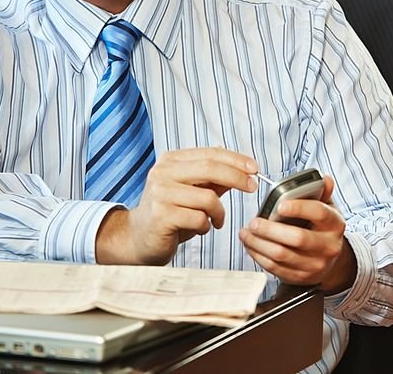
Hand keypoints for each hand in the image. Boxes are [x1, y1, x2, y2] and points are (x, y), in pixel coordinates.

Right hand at [95, 147, 258, 264]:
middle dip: (237, 178)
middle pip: (210, 168)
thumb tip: (243, 171)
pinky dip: (207, 226)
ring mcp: (160, 193)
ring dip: (220, 213)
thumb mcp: (192, 192)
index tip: (254, 169)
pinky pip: (199, 219)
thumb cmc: (168, 214)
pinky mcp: (161, 215)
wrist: (138, 239)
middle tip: (252, 187)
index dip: (236, 160)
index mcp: (171, 160)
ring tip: (216, 221)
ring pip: (208, 198)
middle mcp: (163, 172)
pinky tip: (200, 229)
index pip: (210, 153)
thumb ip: (213, 181)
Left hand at [239, 175, 355, 292]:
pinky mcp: (300, 277)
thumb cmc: (322, 228)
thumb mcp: (327, 208)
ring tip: (246, 233)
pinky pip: (275, 268)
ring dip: (259, 243)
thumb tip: (324, 179)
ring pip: (282, 255)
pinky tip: (251, 245)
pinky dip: (258, 256)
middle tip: (254, 222)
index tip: (280, 204)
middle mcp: (328, 246)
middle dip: (271, 229)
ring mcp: (314, 264)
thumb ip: (322, 193)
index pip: (319, 213)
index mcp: (334, 224)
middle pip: (297, 238)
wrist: (328, 260)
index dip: (299, 207)